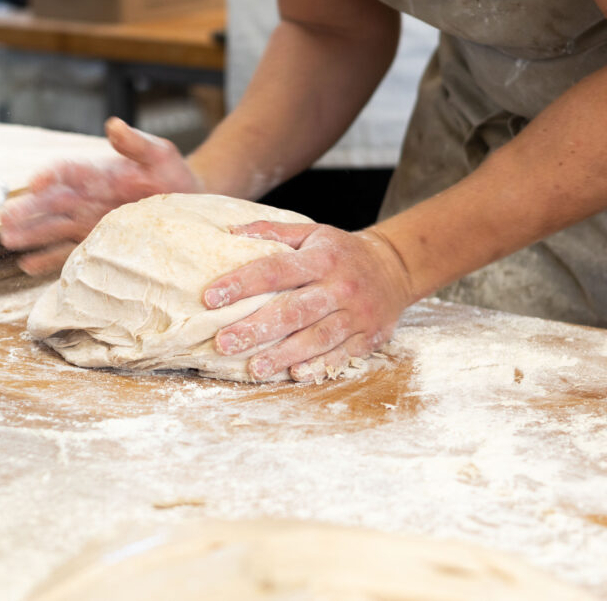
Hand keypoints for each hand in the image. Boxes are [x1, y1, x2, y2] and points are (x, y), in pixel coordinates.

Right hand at [0, 117, 200, 274]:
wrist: (188, 201)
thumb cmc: (171, 174)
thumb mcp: (158, 154)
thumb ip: (135, 143)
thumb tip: (114, 125)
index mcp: (97, 172)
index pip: (67, 171)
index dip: (51, 175)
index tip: (36, 183)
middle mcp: (86, 197)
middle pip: (51, 202)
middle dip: (28, 210)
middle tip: (5, 218)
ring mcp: (88, 222)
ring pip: (53, 227)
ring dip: (31, 234)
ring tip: (9, 240)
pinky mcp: (96, 243)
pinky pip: (67, 251)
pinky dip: (48, 258)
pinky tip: (27, 265)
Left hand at [203, 223, 413, 381]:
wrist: (395, 267)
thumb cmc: (341, 252)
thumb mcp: (312, 232)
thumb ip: (272, 232)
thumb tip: (229, 233)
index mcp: (321, 258)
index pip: (276, 270)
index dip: (242, 283)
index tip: (211, 298)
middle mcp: (339, 286)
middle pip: (294, 310)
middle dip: (257, 328)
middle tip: (224, 343)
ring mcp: (356, 314)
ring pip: (317, 337)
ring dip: (284, 354)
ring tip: (254, 368)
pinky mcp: (368, 336)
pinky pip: (341, 354)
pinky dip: (318, 366)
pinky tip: (295, 374)